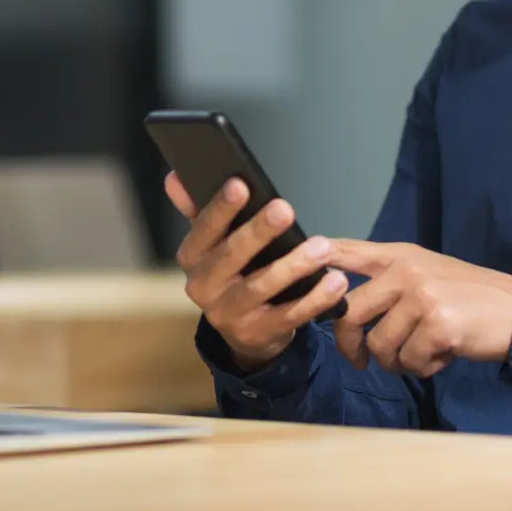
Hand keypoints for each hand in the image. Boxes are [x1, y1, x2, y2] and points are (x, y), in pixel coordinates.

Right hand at [166, 172, 348, 371]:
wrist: (243, 331)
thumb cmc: (232, 272)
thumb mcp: (214, 243)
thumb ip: (199, 209)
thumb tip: (176, 176)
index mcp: (192, 257)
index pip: (203, 228)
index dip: (221, 208)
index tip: (241, 185)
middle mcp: (203, 287)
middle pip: (231, 256)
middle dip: (258, 232)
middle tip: (286, 210)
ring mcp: (228, 314)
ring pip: (261, 286)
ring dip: (293, 266)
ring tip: (322, 247)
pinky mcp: (257, 334)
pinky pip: (289, 316)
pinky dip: (314, 300)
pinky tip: (335, 282)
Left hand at [329, 240, 511, 377]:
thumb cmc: (470, 299)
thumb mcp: (428, 275)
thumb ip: (389, 282)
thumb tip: (341, 306)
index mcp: (401, 255)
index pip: (347, 250)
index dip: (318, 258)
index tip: (293, 266)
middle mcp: (407, 270)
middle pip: (349, 311)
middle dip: (350, 345)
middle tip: (360, 360)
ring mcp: (422, 296)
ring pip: (380, 345)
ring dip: (398, 361)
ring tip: (424, 352)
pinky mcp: (438, 325)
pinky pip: (409, 362)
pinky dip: (424, 368)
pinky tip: (444, 355)